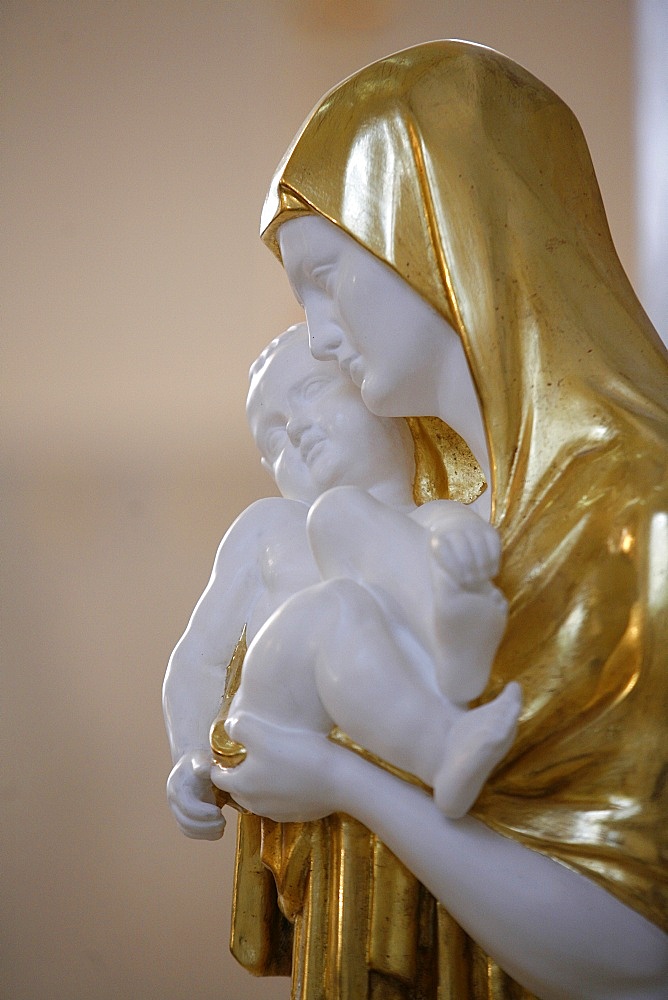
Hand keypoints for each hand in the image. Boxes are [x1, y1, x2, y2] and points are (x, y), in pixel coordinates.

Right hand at [166, 749, 225, 839]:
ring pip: (187, 829)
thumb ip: (202, 764)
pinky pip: (190, 832)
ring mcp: (177, 810)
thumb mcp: (202, 759)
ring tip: (222, 828)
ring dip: (206, 833)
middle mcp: (174, 800)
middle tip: (223, 822)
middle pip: (185, 821)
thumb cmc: (201, 761)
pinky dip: (204, 835)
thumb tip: (202, 769)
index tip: (219, 812)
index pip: (187, 806)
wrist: (194, 765)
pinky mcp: (183, 817)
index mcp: (178, 786)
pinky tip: (217, 831)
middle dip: (206, 826)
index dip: (202, 813)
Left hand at [210, 711, 341, 821]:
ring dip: (262, 781)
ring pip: (259, 795)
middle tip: (254, 752)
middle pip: (238, 787)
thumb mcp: (262, 732)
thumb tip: (230, 728)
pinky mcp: (295, 815)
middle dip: (241, 772)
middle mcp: (254, 804)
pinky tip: (296, 774)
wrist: (339, 781)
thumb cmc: (297, 754)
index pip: (218, 776)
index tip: (233, 748)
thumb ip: (239, 728)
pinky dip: (282, 790)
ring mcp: (275, 813)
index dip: (222, 761)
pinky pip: (280, 801)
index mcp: (241, 786)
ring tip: (276, 761)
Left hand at [430, 516, 501, 591]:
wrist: (457, 526)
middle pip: (464, 553)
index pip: (445, 553)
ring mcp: (473, 528)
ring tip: (482, 579)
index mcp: (439, 540)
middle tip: (472, 583)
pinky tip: (492, 572)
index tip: (460, 581)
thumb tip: (445, 599)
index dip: (454, 569)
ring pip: (480, 548)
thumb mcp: (438, 561)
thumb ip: (441, 576)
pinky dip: (494, 561)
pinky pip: (494, 545)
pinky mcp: (489, 530)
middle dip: (469, 571)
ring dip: (483, 567)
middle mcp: (455, 530)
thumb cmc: (447, 554)